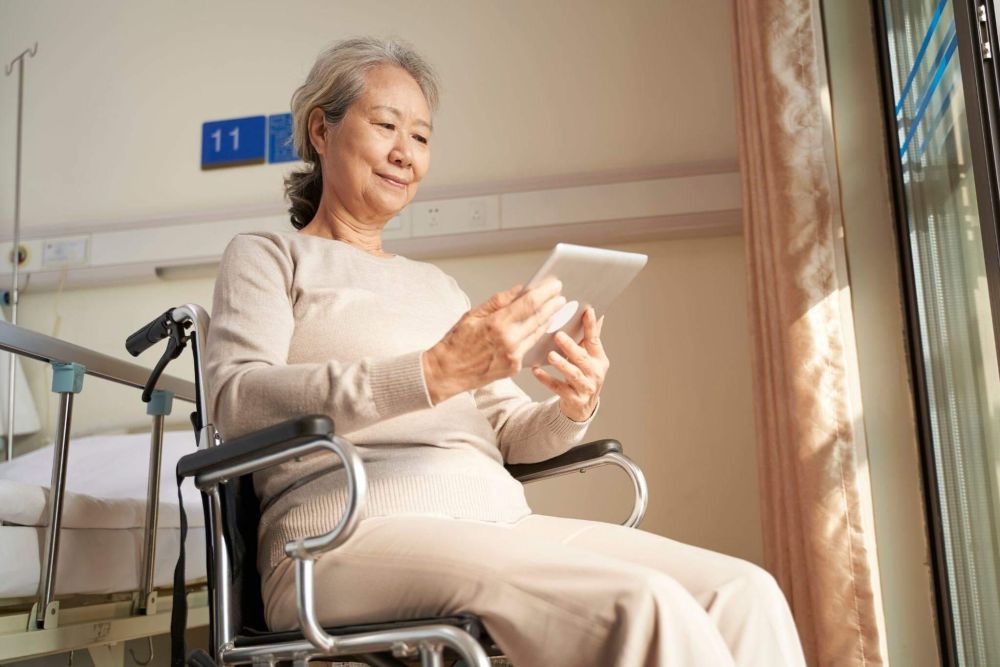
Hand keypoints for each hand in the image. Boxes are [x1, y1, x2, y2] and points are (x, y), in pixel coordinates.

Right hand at [422, 278, 566, 404]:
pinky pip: (530, 347)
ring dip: (548, 319)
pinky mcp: (514, 367)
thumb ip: (499, 301)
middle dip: (552, 305)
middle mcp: (509, 341)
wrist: (447, 372)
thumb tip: (521, 289)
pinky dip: (535, 334)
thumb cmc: (456, 342)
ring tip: (554, 308)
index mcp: (497, 324)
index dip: (545, 293)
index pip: (529, 304)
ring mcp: (514, 356)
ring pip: (537, 333)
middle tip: (560, 295)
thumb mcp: (473, 314)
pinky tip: (540, 326)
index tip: (555, 285)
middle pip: (539, 318)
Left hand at [531, 305, 607, 421]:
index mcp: (599, 359)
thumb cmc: (583, 375)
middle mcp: (595, 373)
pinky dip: (546, 379)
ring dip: (562, 364)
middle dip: (571, 346)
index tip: (587, 310)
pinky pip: (558, 388)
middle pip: (582, 358)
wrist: (582, 407)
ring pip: (573, 374)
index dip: (591, 326)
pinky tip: (536, 371)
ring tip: (551, 355)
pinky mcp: (573, 399)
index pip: (594, 340)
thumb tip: (588, 311)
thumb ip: (587, 339)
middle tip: (559, 335)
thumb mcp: (589, 358)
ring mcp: (585, 387)